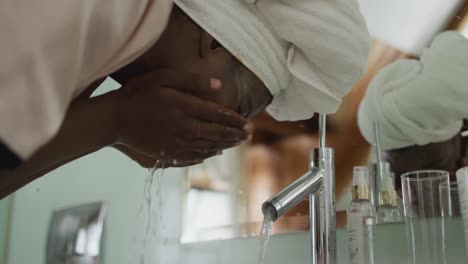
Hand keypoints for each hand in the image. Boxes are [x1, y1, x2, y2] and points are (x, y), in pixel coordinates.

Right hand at [112, 69, 248, 164]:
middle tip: (248, 136)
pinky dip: (205, 156)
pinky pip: (192, 157)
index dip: (235, 121)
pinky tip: (211, 155)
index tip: (248, 124)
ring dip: (224, 146)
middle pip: (216, 133)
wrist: (114, 119)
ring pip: (207, 147)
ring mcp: (177, 143)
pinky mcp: (167, 154)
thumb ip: (192, 81)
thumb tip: (219, 86)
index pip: (218, 115)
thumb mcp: (164, 78)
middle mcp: (185, 128)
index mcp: (187, 108)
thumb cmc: (138, 94)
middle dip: (234, 135)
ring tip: (235, 145)